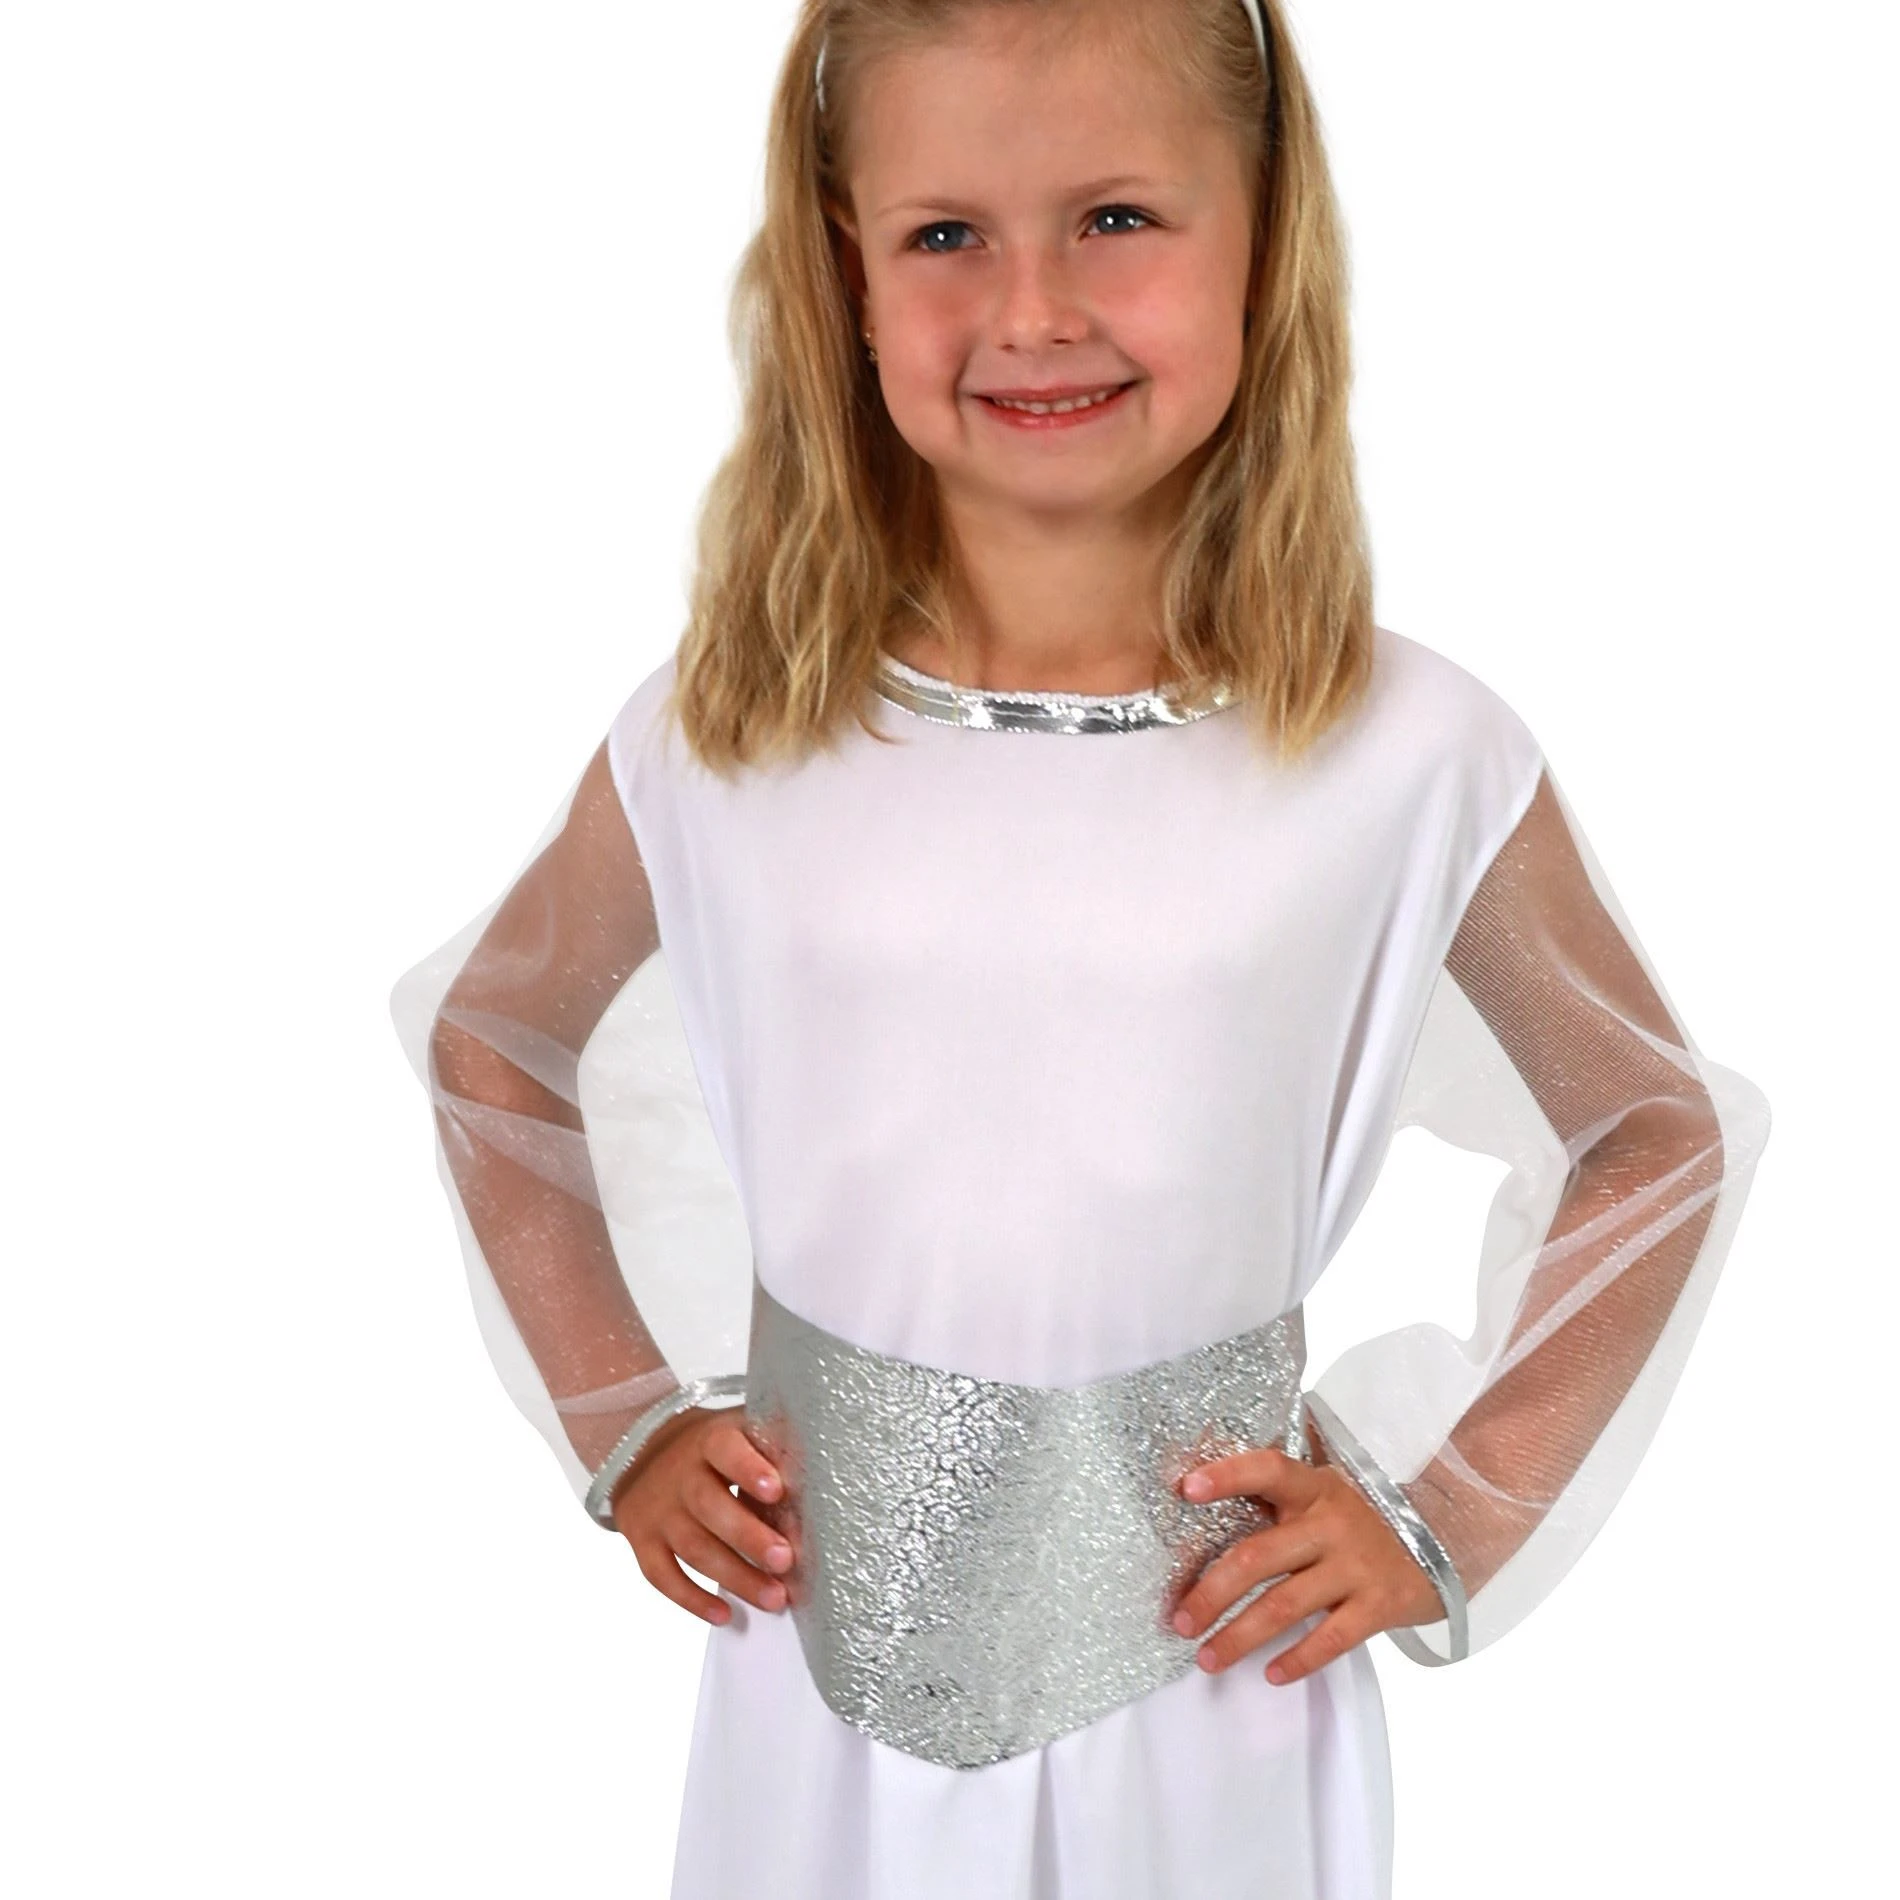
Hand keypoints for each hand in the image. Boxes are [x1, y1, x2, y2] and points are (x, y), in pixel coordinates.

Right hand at [611, 1408, 792, 1626]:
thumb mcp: (740, 1429)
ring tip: (774, 1598)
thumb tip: (824, 1457)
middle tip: (785, 1560)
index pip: (726, 1450)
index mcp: (710, 1440)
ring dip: (735, 1576)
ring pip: (693, 1547)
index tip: (777, 1490)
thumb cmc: (713, 1447)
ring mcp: (659, 1511)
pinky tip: (724, 1614)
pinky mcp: (643, 1541)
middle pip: (709, 1506)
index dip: (749, 1469)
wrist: (642, 1448)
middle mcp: (680, 1475)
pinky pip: (662, 1576)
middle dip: (749, 1537)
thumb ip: (774, 1443)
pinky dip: (692, 1599)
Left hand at [1169, 1447, 1441, 1684]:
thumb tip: (1206, 1501)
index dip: (1227, 1476)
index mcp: (1314, 1488)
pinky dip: (1298, 1659)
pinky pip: (1331, 1639)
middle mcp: (1332, 1523)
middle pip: (1258, 1556)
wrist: (1449, 1537)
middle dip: (1211, 1592)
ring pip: (1284, 1605)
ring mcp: (1356, 1566)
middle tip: (1180, 1621)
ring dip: (1240, 1636)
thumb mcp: (1329, 1494)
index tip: (1186, 1488)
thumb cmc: (1366, 1517)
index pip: (1267, 1470)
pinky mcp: (1379, 1605)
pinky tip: (1271, 1674)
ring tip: (1207, 1658)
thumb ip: (1284, 1498)